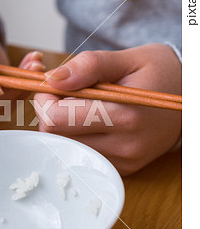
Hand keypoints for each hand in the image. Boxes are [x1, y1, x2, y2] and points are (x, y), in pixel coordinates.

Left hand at [34, 44, 180, 175]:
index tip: (52, 85)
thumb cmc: (158, 73)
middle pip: (56, 137)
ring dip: (61, 126)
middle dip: (48, 112)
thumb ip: (89, 66)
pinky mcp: (122, 169)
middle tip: (63, 93)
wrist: (189, 102)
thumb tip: (53, 79)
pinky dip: (76, 137)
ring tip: (79, 105)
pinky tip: (90, 121)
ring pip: (65, 147)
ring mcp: (123, 162)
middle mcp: (124, 146)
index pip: (56, 120)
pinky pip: (82, 154)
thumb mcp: (127, 58)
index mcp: (125, 115)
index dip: (43, 100)